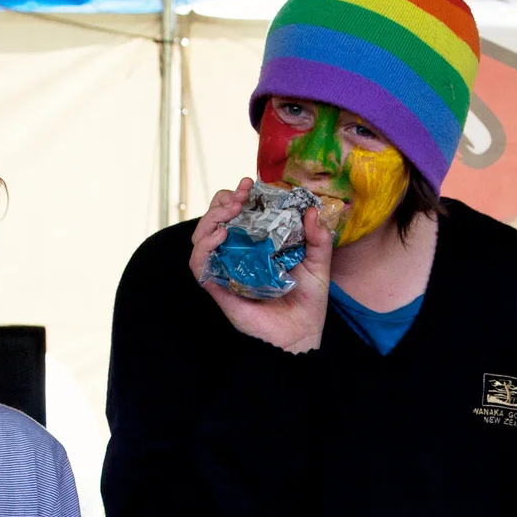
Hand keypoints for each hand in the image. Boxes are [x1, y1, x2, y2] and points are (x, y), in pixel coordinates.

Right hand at [188, 176, 331, 353]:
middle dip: (222, 201)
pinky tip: (220, 236)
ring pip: (200, 236)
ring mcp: (225, 269)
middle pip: (215, 218)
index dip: (238, 194)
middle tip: (240, 197)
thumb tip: (312, 210)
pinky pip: (198, 265)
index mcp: (257, 242)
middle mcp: (237, 253)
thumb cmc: (308, 300)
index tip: (250, 183)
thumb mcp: (318, 263)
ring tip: (230, 212)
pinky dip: (203, 247)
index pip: (238, 212)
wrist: (302, 333)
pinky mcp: (218, 287)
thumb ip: (318, 238)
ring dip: (210, 218)